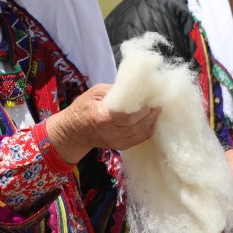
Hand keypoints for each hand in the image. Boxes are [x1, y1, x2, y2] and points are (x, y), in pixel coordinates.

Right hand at [44, 83, 159, 163]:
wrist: (74, 132)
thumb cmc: (83, 108)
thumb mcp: (96, 93)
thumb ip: (116, 90)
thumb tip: (136, 86)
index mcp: (103, 117)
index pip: (129, 116)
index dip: (143, 109)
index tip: (151, 99)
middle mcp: (111, 132)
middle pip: (138, 126)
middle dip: (151, 114)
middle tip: (158, 104)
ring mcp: (116, 142)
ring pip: (141, 134)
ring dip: (152, 122)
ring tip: (157, 111)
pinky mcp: (120, 146)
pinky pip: (139, 139)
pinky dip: (148, 130)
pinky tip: (151, 121)